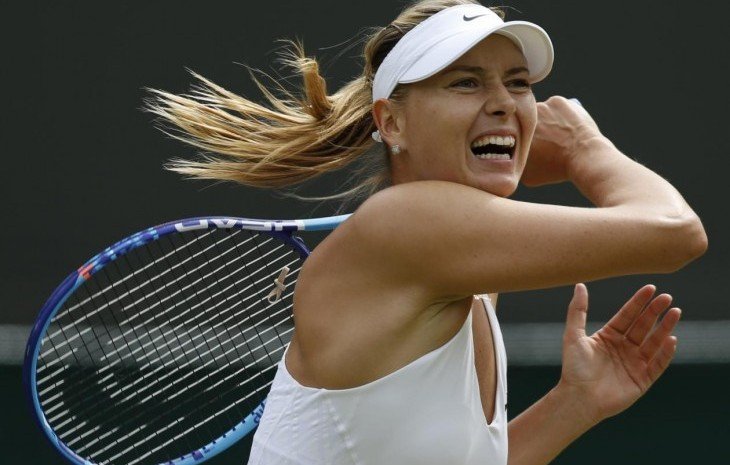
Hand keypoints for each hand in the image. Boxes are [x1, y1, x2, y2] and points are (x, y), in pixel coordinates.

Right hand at [521, 96, 602, 186]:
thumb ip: (516, 164)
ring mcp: (542, 106)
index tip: (533, 144)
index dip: (523, 138)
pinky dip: (560, 111)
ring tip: (558, 132)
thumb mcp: (527, 175)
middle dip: (535, 127)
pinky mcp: (558, 101)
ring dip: (547, 117)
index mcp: (514, 133)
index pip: (514, 132)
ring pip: (542, 111)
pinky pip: (556, 105)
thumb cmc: (555, 169)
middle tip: (547, 139)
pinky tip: (565, 123)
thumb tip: (512, 161)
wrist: (583, 157)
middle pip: (527, 120)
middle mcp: (525, 116)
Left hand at [557, 283, 679, 424]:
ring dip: (665, 328)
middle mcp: (623, 348)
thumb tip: (580, 285)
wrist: (578, 398)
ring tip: (675, 312)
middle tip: (666, 297)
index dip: (638, 302)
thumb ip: (578, 310)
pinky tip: (671, 339)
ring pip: (654, 342)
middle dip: (655, 311)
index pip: (627, 315)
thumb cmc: (574, 368)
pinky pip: (658, 364)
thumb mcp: (573, 335)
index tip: (651, 288)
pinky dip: (665, 353)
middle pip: (643, 326)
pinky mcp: (642, 380)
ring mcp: (634, 363)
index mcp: (608, 337)